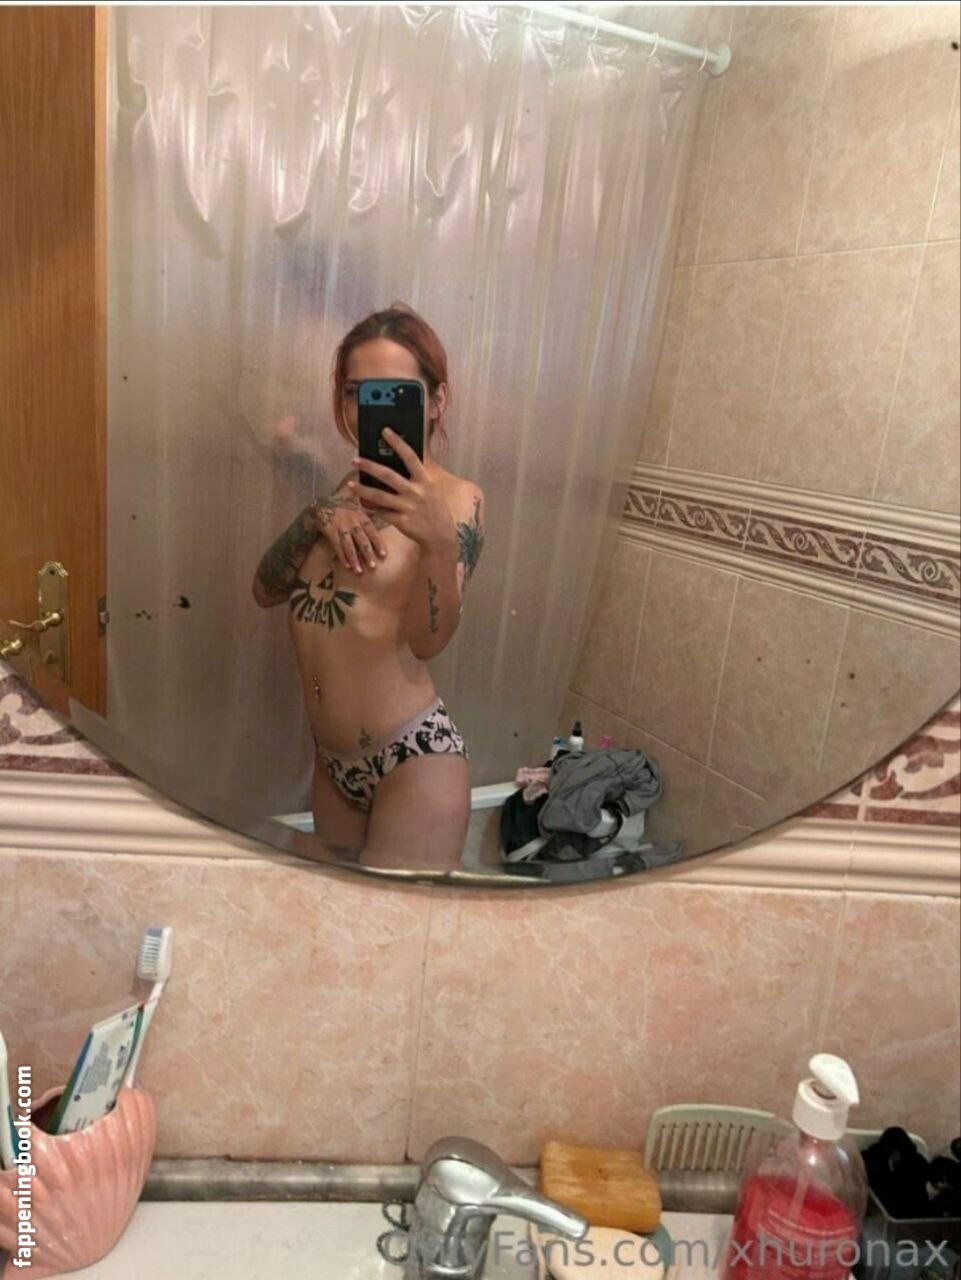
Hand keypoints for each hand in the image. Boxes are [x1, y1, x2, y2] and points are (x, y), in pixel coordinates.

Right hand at [308, 490, 386, 574]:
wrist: (321, 504)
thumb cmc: (343, 508)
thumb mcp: (357, 508)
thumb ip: (370, 514)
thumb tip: (386, 517)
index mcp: (361, 516)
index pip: (372, 531)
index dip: (378, 543)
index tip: (384, 555)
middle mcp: (352, 521)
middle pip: (361, 540)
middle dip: (367, 554)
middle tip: (373, 567)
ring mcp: (341, 526)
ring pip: (349, 545)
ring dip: (354, 559)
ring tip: (359, 571)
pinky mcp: (330, 530)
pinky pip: (337, 545)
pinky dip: (342, 556)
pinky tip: (347, 566)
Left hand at [350, 430, 455, 552]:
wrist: (441, 537)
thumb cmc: (435, 510)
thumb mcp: (432, 490)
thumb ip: (420, 476)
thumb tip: (406, 459)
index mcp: (425, 481)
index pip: (410, 457)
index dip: (398, 443)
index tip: (385, 431)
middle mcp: (416, 492)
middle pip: (389, 476)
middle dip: (370, 466)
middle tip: (354, 459)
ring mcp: (408, 508)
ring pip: (380, 496)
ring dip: (363, 490)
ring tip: (350, 484)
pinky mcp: (402, 522)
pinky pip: (382, 513)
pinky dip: (371, 509)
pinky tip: (362, 505)